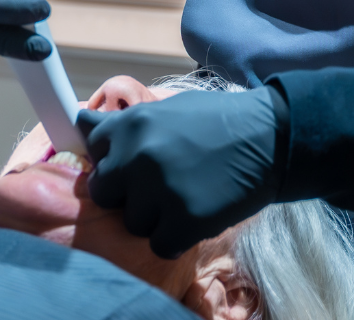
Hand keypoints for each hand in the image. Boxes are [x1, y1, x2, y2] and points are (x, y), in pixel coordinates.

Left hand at [77, 86, 280, 258]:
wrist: (272, 137)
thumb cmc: (218, 121)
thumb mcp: (165, 109)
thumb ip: (125, 124)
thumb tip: (82, 124)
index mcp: (131, 125)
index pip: (93, 149)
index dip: (113, 160)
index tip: (130, 165)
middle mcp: (137, 156)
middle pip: (103, 193)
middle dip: (124, 194)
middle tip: (153, 190)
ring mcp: (160, 190)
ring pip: (132, 223)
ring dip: (154, 218)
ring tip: (183, 199)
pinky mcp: (185, 220)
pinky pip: (160, 245)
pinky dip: (176, 238)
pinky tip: (195, 218)